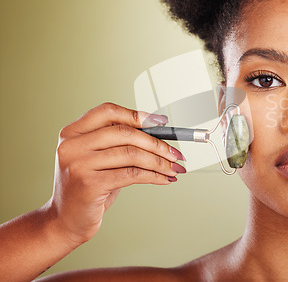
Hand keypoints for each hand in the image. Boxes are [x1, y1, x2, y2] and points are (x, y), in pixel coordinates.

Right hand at [48, 102, 185, 246]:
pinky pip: (132, 174)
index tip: (162, 122)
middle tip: (175, 153)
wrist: (65, 220)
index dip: (138, 115)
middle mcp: (72, 145)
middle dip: (156, 143)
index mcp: (72, 132)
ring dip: (159, 162)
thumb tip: (159, 134)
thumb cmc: (88, 186)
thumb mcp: (98, 159)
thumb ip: (118, 142)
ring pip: (131, 154)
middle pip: (124, 133)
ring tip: (174, 168)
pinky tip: (164, 179)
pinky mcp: (90, 185)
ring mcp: (79, 164)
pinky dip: (154, 176)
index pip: (108, 112)